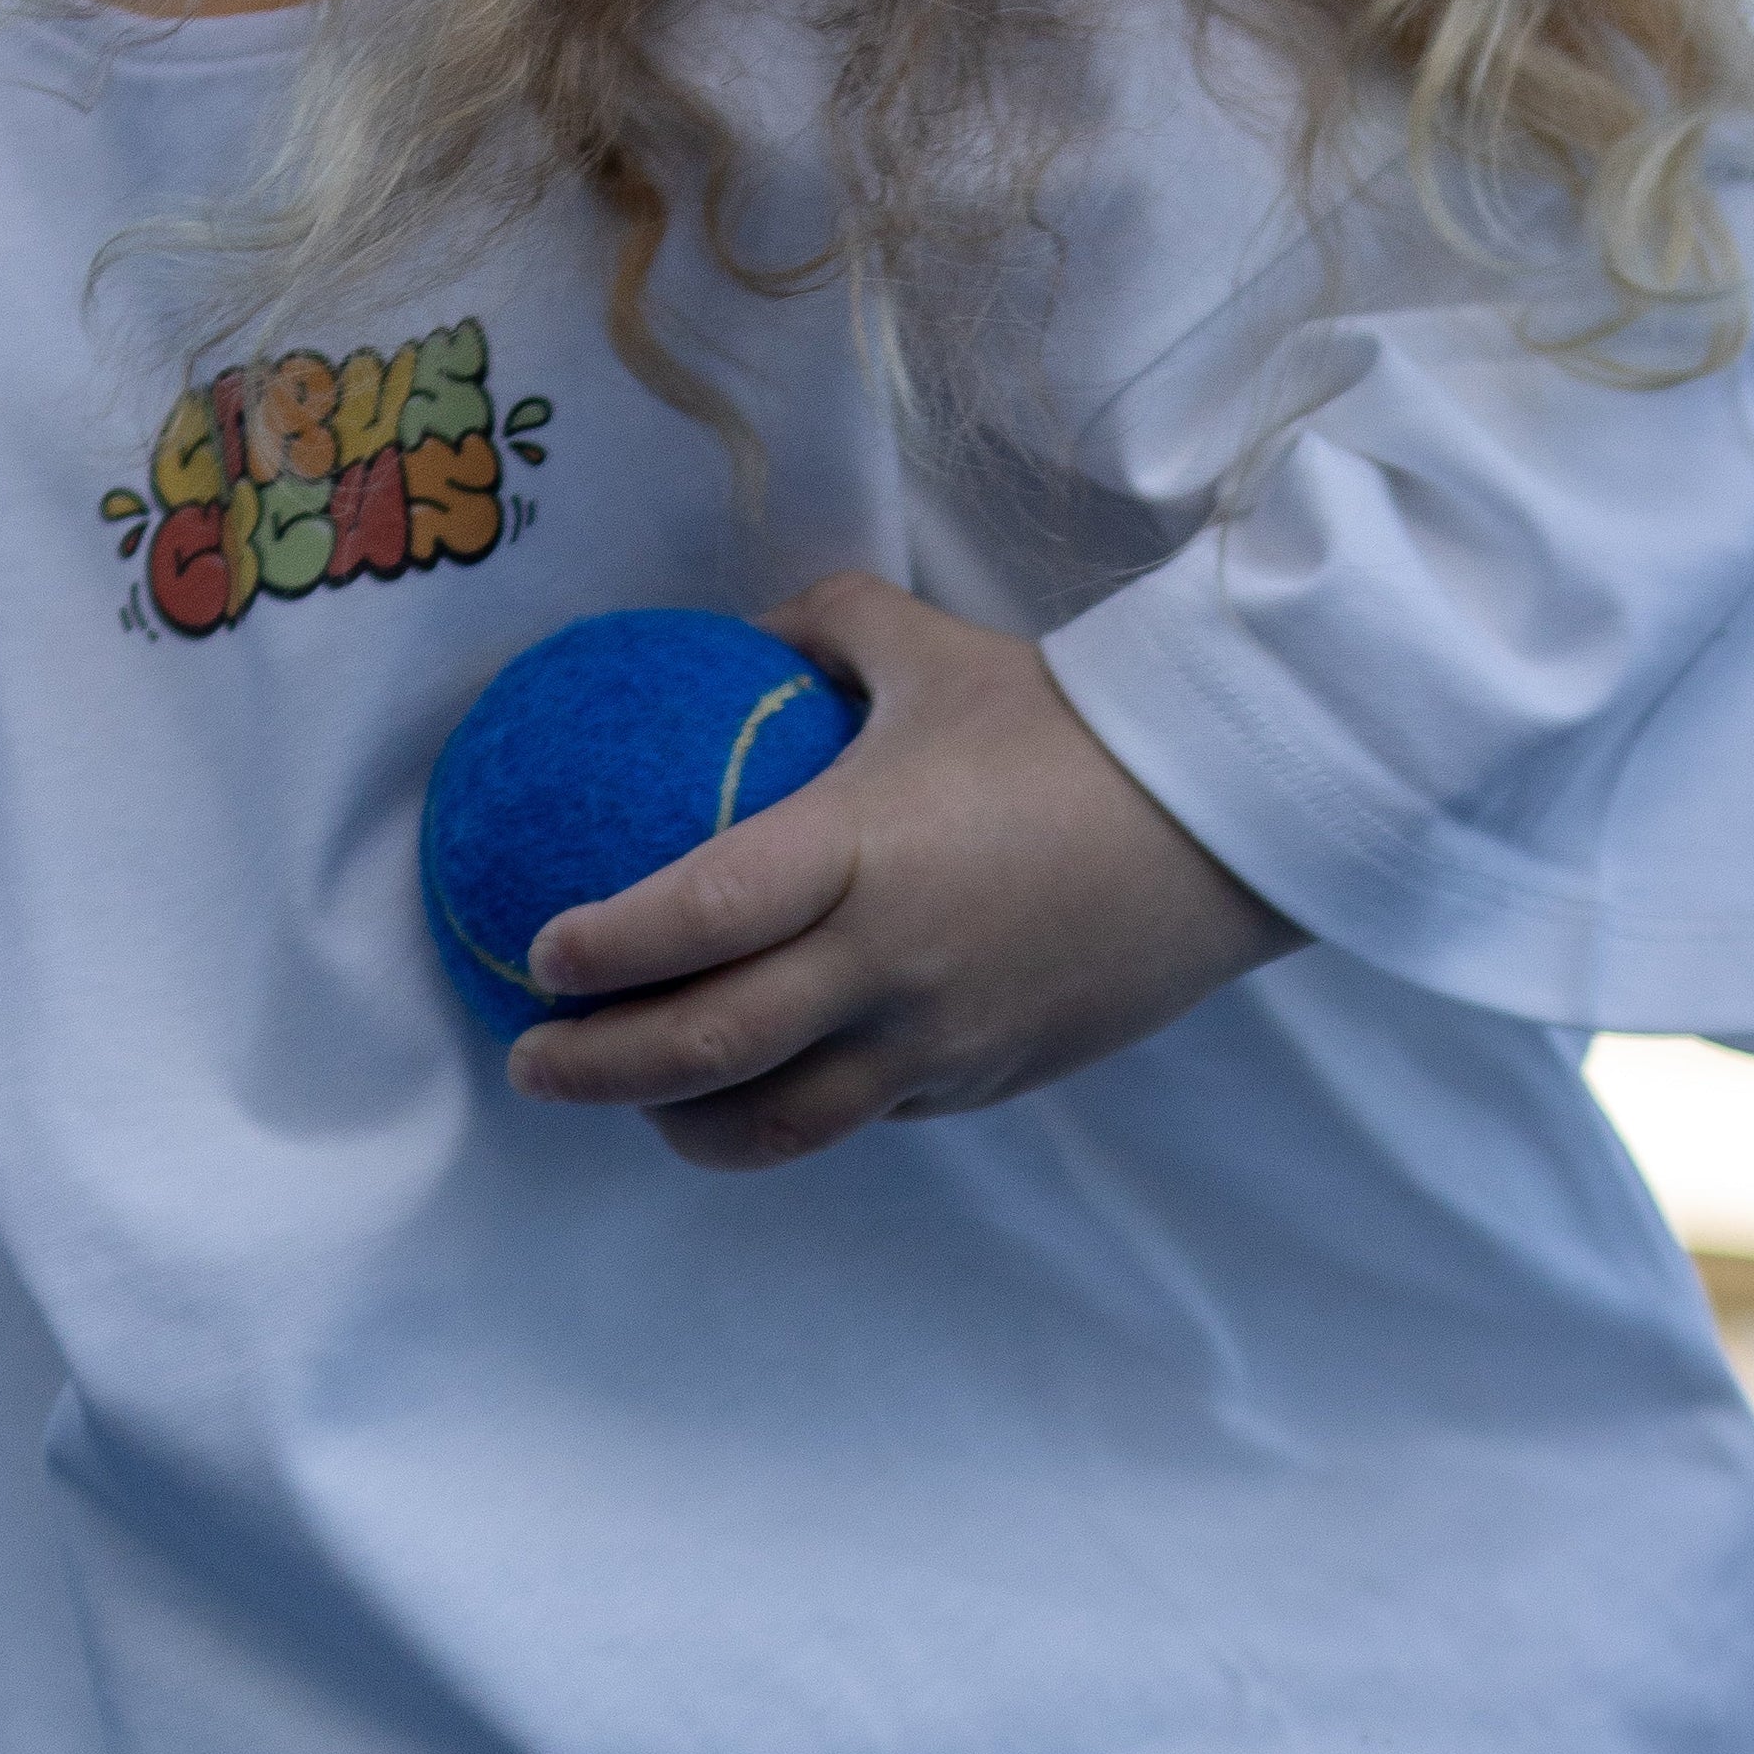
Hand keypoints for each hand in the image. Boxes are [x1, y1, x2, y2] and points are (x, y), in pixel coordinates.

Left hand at [505, 573, 1301, 1171]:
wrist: (1222, 830)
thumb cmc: (1075, 731)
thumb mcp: (939, 652)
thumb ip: (828, 627)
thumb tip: (747, 630)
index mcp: (864, 850)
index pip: (700, 917)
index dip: (606, 947)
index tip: (540, 954)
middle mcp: (888, 966)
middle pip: (709, 1050)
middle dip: (599, 1069)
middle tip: (531, 1062)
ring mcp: (932, 1045)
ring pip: (774, 1126)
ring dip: (681, 1125)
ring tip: (632, 1103)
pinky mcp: (971, 1088)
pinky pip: (854, 1118)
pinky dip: (784, 1112)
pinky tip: (749, 1088)